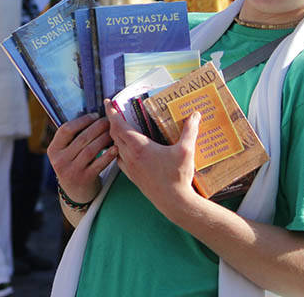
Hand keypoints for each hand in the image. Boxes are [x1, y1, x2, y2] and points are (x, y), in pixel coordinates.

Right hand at [46, 112, 116, 203]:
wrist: (75, 193)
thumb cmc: (73, 166)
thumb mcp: (65, 153)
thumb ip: (72, 138)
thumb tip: (91, 116)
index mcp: (53, 150)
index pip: (65, 130)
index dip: (82, 120)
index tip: (94, 115)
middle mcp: (60, 161)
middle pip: (81, 138)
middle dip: (97, 127)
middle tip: (108, 121)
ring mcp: (72, 171)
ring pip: (91, 150)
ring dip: (104, 139)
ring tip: (112, 132)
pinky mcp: (85, 179)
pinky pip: (99, 164)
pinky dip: (108, 155)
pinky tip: (115, 148)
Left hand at [106, 99, 201, 217]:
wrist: (173, 202)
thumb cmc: (178, 177)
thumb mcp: (186, 151)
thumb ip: (190, 130)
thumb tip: (195, 114)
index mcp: (139, 147)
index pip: (119, 125)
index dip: (112, 112)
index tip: (108, 102)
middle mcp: (130, 156)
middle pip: (114, 134)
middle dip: (112, 120)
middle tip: (115, 111)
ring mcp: (129, 167)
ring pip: (115, 147)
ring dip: (115, 135)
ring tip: (121, 127)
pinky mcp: (132, 176)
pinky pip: (119, 159)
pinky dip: (119, 150)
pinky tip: (127, 149)